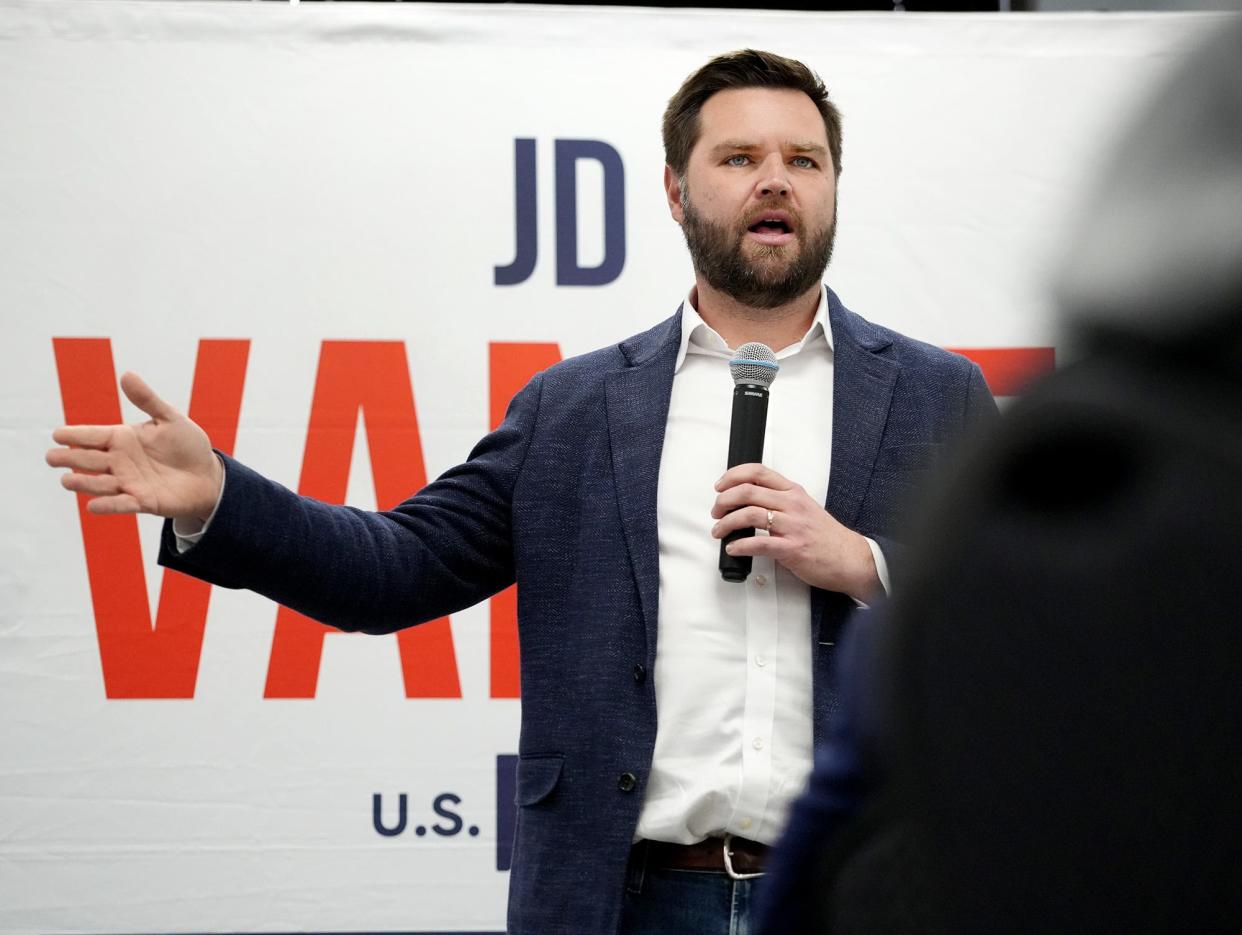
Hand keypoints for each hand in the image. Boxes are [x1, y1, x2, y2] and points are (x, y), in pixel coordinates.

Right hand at [46, 372, 223, 519]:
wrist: (208, 474)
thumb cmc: (187, 445)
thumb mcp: (170, 418)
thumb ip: (148, 400)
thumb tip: (126, 375)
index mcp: (122, 439)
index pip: (92, 436)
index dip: (75, 436)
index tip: (57, 434)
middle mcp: (120, 462)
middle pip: (89, 460)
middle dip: (70, 459)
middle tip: (51, 458)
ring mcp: (129, 482)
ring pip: (100, 484)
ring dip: (83, 483)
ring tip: (66, 481)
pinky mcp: (143, 501)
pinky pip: (122, 504)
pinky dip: (108, 505)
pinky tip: (93, 507)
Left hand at [710, 463, 878, 600]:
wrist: (851, 559)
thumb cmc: (827, 537)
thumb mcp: (805, 508)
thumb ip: (780, 501)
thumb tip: (749, 502)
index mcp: (794, 492)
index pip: (758, 472)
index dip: (732, 476)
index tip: (720, 485)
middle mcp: (792, 505)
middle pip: (747, 491)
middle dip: (723, 501)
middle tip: (716, 511)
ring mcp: (792, 526)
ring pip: (749, 514)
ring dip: (726, 523)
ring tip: (719, 531)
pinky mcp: (791, 548)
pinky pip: (758, 543)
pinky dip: (740, 545)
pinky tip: (734, 548)